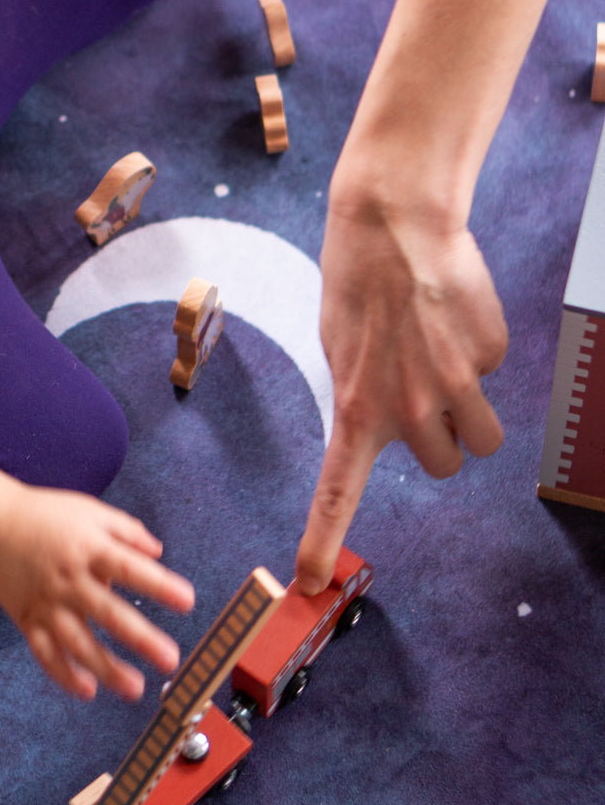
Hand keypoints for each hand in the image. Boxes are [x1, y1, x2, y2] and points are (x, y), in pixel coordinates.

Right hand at [0, 486, 194, 700]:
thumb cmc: (46, 515)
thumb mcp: (90, 510)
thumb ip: (126, 530)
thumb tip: (158, 553)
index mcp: (89, 549)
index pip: (129, 569)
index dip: (159, 585)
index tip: (187, 601)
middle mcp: (71, 581)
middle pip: (109, 614)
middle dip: (141, 639)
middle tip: (170, 659)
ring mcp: (48, 604)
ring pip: (79, 643)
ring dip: (107, 668)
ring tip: (135, 688)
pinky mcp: (29, 620)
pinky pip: (47, 654)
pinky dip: (64, 675)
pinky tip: (88, 690)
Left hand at [295, 192, 507, 594]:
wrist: (394, 223)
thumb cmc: (357, 281)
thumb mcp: (338, 346)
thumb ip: (360, 394)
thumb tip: (380, 419)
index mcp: (356, 408)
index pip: (337, 492)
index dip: (323, 540)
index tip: (310, 582)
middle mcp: (408, 410)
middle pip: (444, 463)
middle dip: (438, 434)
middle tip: (422, 386)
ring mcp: (455, 385)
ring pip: (481, 436)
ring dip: (469, 409)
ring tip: (443, 356)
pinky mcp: (488, 355)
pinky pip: (492, 374)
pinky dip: (477, 351)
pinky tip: (452, 314)